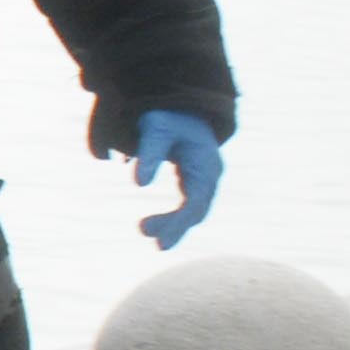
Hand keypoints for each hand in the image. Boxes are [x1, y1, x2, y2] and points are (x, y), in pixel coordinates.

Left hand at [131, 108, 225, 248]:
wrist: (184, 108)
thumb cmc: (169, 117)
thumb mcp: (156, 128)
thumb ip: (149, 153)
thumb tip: (139, 184)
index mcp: (205, 162)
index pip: (195, 198)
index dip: (175, 218)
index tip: (145, 228)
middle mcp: (210, 175)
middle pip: (198, 209)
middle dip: (175, 227)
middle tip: (149, 237)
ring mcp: (206, 181)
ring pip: (195, 211)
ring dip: (176, 227)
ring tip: (156, 241)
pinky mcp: (196, 184)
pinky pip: (190, 207)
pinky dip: (176, 220)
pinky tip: (158, 231)